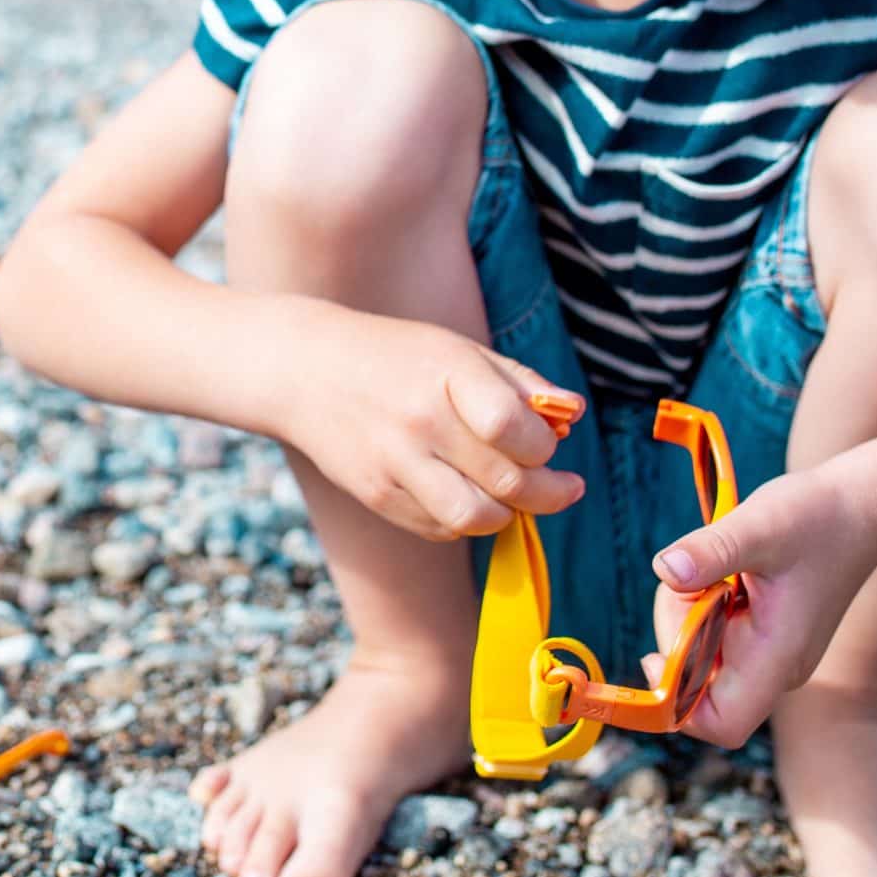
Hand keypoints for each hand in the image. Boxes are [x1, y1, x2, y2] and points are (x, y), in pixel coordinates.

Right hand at [275, 301, 585, 542]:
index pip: (514, 429)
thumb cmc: (395, 356)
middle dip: (550, 492)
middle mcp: (419, 421)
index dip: (545, 446)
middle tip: (563, 487)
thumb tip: (573, 415)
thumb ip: (520, 382)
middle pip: (507, 482)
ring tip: (514, 498)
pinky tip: (468, 495)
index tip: (550, 444)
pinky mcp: (376, 494)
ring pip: (476, 518)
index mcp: (445, 373)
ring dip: (509, 515)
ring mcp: (394, 462)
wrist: (304, 371)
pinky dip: (467, 520)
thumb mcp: (458, 349)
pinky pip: (441, 527)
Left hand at [639, 468, 876, 747]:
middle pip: (696, 683)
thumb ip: (712, 550)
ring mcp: (769, 653)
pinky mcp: (762, 634)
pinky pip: (713, 633)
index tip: (654, 657)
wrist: (861, 508)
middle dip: (679, 632)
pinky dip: (703, 605)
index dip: (679, 705)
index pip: (723, 723)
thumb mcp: (760, 526)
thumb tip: (666, 570)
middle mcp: (774, 667)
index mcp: (777, 657)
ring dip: (688, 612)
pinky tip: (727, 571)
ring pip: (701, 654)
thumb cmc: (818, 517)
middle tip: (697, 580)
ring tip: (719, 567)